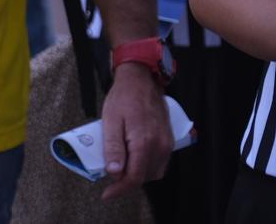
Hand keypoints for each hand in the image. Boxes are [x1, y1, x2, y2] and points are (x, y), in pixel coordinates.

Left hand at [100, 63, 171, 198]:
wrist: (142, 80)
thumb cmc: (124, 98)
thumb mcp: (110, 121)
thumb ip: (113, 148)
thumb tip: (114, 172)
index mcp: (144, 143)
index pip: (134, 177)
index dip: (119, 189)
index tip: (106, 194)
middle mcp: (160, 147)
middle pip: (144, 177)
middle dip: (127, 182)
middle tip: (109, 178)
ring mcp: (167, 144)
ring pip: (153, 172)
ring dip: (137, 175)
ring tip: (120, 168)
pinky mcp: (169, 140)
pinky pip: (159, 162)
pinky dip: (146, 166)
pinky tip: (133, 159)